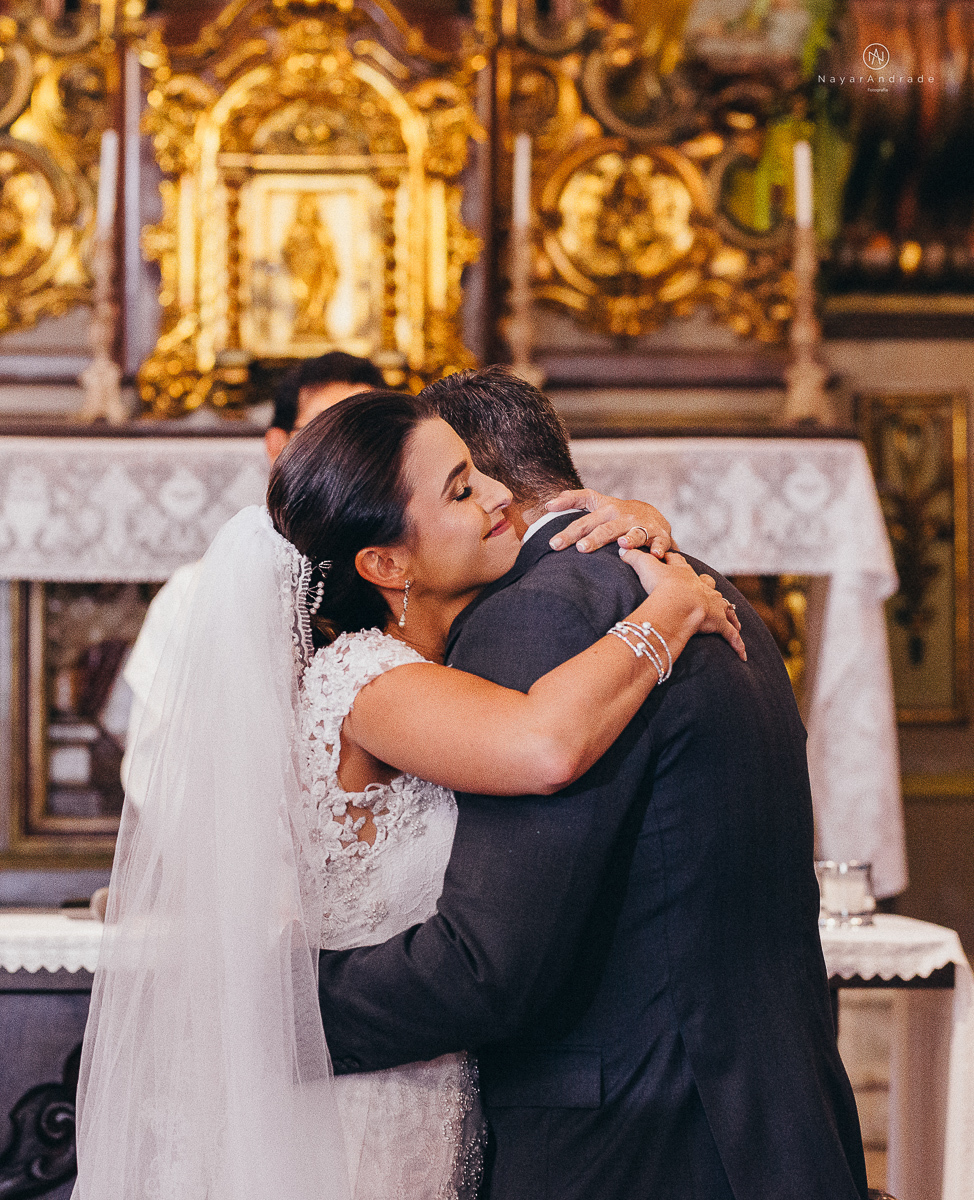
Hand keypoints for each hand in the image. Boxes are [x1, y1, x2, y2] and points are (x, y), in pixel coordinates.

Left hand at [545, 489, 673, 557]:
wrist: (653, 516)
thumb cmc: (618, 514)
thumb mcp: (597, 503)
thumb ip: (574, 501)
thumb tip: (548, 504)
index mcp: (605, 508)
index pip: (584, 510)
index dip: (568, 515)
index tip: (551, 523)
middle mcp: (622, 515)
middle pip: (605, 528)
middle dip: (593, 538)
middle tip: (580, 548)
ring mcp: (641, 525)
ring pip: (634, 534)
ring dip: (629, 539)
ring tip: (622, 545)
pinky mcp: (659, 535)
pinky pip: (659, 543)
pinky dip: (659, 548)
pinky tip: (655, 555)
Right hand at [620, 550, 745, 660]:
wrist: (680, 603)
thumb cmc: (662, 586)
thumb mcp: (645, 567)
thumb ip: (634, 557)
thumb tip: (621, 548)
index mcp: (684, 575)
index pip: (681, 566)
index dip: (675, 563)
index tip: (672, 561)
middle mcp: (702, 589)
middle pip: (708, 584)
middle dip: (707, 587)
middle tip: (707, 591)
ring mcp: (713, 606)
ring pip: (725, 607)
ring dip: (728, 612)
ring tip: (731, 617)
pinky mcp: (719, 624)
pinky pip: (731, 635)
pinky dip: (737, 643)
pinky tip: (743, 654)